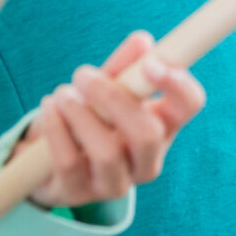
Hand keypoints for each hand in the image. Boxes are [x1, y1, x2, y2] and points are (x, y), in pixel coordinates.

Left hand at [23, 31, 206, 208]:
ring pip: (107, 153)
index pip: (189, 105)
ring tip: (60, 94)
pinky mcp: (79, 194)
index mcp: (163, 126)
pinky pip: (70, 162)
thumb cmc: (91, 116)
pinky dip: (57, 130)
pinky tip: (49, 110)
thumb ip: (125, 66)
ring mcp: (115, 183)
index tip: (151, 64)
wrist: (47, 159)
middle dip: (113, 98)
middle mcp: (146, 160)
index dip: (178, 85)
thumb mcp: (108, 88)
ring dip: (80, 115)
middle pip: (147, 134)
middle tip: (82, 74)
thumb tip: (143, 41)